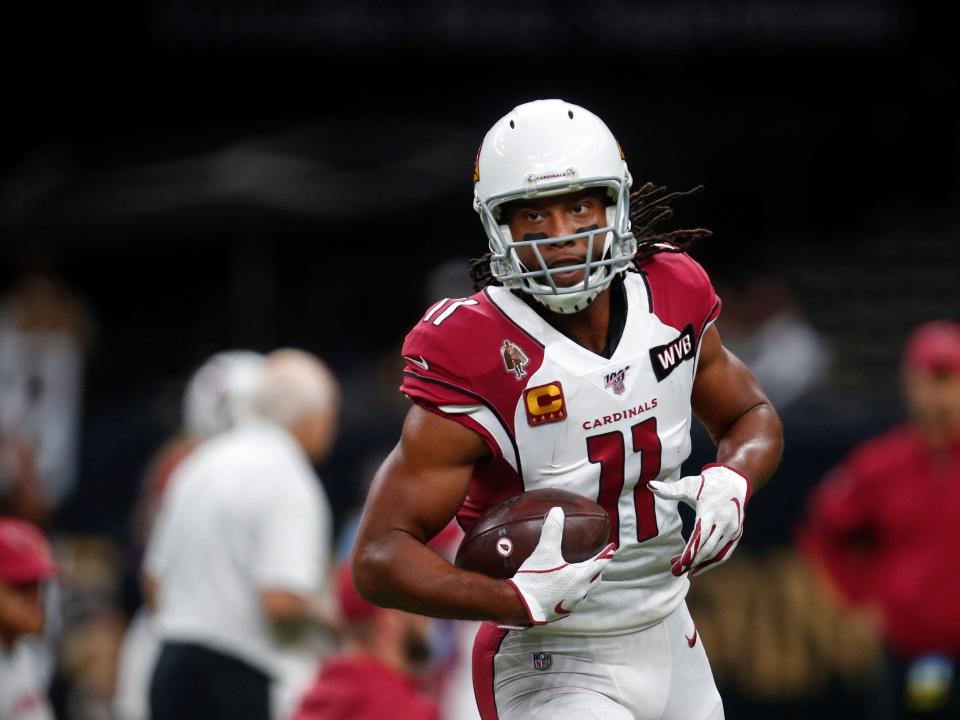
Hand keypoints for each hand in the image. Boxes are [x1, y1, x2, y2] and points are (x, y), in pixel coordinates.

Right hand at [506, 507, 615, 625]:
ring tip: (579, 575)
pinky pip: (571, 600)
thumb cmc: (535, 579)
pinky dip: (571, 591)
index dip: (607, 554)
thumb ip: (553, 530)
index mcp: (580, 578)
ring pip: (583, 591)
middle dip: (598, 569)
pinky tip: (562, 588)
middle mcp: (579, 593)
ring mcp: (570, 604)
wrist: (520, 606)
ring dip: (585, 582)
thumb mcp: (545, 551)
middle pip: (595, 579)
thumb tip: (557, 511)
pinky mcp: (559, 612)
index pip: (600, 563)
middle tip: (598, 562)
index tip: (613, 548)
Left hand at [649, 464, 748, 576]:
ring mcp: (732, 529)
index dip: (690, 552)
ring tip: (682, 569)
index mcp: (711, 511)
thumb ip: (670, 489)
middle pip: (707, 548)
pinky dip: (712, 563)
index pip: (700, 537)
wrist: (732, 481)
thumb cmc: (706, 484)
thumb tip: (650, 486)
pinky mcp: (736, 534)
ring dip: (699, 563)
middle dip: (691, 562)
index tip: (679, 565)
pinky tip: (697, 569)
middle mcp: (724, 522)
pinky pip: (724, 553)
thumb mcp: (688, 484)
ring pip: (716, 553)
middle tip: (674, 571)